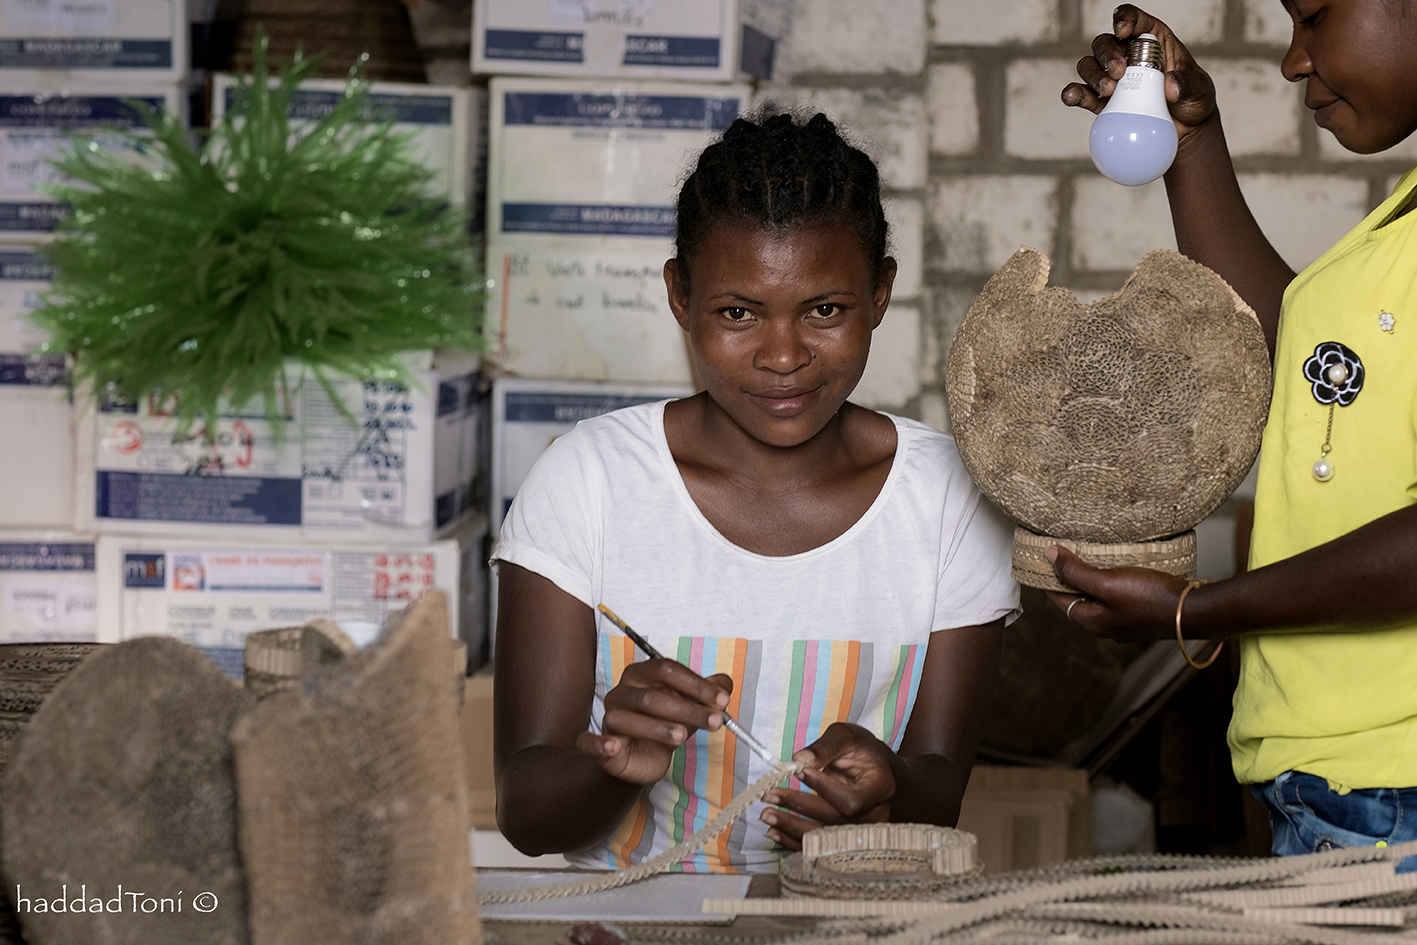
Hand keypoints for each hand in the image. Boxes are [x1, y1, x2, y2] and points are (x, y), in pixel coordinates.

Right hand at [576, 660, 730, 785]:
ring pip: (628, 719)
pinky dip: (599, 743)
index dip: (696, 685)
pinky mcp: (597, 744)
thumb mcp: (690, 708)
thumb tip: (726, 683)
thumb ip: (707, 695)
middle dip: (687, 709)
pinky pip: (590, 742)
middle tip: (715, 722)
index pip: (667, 670)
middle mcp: (622, 691)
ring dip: (657, 728)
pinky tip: (613, 746)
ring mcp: (608, 717)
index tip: (722, 700)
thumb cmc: (664, 725)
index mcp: (642, 674)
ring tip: (681, 738)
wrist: (641, 758)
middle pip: (652, 696)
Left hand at [759, 722, 892, 851]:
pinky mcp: (845, 840)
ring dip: (791, 827)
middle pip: (833, 820)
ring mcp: (860, 832)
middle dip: (799, 807)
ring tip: (766, 814)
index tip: (800, 772)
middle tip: (769, 794)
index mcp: (880, 788)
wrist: (873, 770)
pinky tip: (774, 831)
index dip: (824, 789)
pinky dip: (793, 841)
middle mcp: (874, 815)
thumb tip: (799, 760)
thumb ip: (825, 747)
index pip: (852, 800)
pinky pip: (818, 846)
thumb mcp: (847, 737)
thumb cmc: (861, 751)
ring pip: (824, 837)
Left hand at [1044, 545, 1190, 641]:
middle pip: (1079, 598)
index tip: (1043, 558)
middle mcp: (1107, 626)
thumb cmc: (1150, 598)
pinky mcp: (1143, 613)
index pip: (1058, 599)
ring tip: (1090, 554)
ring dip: (1093, 577)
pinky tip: (1119, 566)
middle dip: (1071, 577)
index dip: (1049, 578)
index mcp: (1092, 622)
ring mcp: (1126, 622)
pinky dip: (1113, 580)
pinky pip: (1119, 595)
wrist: (1195, 611)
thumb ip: (1076, 572)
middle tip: (1065, 552)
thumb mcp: (1107, 582)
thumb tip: (1049, 557)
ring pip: (1100, 597)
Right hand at [1061, 4, 1216, 144]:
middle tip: (1119, 73)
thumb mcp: (1199, 88)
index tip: (1123, 31)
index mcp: (1152, 40)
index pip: (1133, 19)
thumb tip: (1169, 87)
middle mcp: (1127, 55)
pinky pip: (1081, 94)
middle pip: (1105, 43)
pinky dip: (1074, 94)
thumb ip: (1187, 83)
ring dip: (1093, 75)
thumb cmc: (1193, 100)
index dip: (1124, 19)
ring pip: (1090, 65)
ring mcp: (1112, 78)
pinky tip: (1073, 98)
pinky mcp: (1102, 102)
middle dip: (1107, 55)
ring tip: (1108, 91)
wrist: (1184, 130)